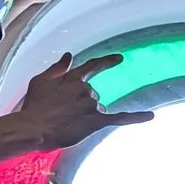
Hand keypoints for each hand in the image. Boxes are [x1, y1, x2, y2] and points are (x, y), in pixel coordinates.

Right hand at [14, 52, 153, 149]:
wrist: (33, 127)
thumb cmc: (33, 106)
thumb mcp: (40, 81)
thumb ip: (57, 68)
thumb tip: (68, 55)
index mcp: (73, 77)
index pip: (93, 66)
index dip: (106, 62)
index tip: (119, 58)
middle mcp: (86, 87)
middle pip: (93, 94)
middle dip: (81, 105)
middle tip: (61, 115)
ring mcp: (92, 104)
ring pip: (97, 108)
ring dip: (85, 116)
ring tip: (67, 124)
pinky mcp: (96, 120)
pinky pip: (120, 118)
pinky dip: (136, 117)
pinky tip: (151, 116)